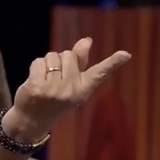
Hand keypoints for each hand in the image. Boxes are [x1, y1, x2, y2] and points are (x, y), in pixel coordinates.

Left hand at [9, 37, 130, 137]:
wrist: (33, 119)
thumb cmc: (55, 98)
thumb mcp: (71, 84)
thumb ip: (80, 61)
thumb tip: (87, 40)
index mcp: (82, 90)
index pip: (99, 73)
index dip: (112, 63)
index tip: (126, 54)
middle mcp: (71, 90)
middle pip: (68, 54)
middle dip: (61, 60)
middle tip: (55, 77)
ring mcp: (53, 89)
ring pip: (52, 56)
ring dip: (47, 63)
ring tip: (45, 79)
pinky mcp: (37, 87)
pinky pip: (39, 62)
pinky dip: (36, 67)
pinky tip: (35, 81)